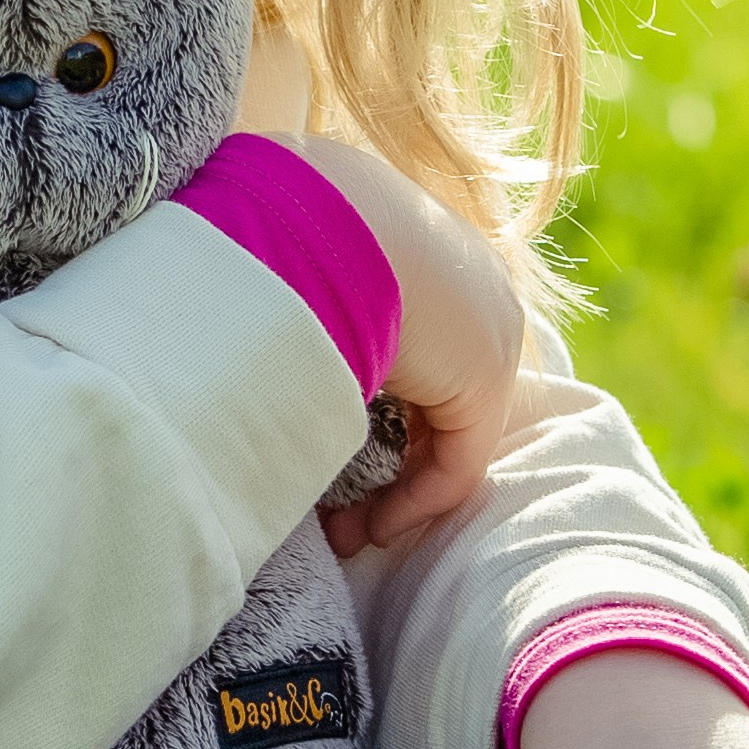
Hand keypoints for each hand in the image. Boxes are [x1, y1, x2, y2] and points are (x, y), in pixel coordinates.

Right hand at [283, 136, 524, 545]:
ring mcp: (489, 331)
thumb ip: (306, 306)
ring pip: (448, 437)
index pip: (421, 355)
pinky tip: (367, 527)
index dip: (376, 416)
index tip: (323, 447)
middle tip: (336, 517)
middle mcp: (472, 288)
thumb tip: (259, 344)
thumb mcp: (297, 264)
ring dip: (395, 496)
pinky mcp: (486, 375)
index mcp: (430, 251)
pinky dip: (413, 503)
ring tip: (343, 535)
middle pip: (440, 402)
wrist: (308, 213)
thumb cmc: (281, 230)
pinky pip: (457, 462)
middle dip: (389, 469)